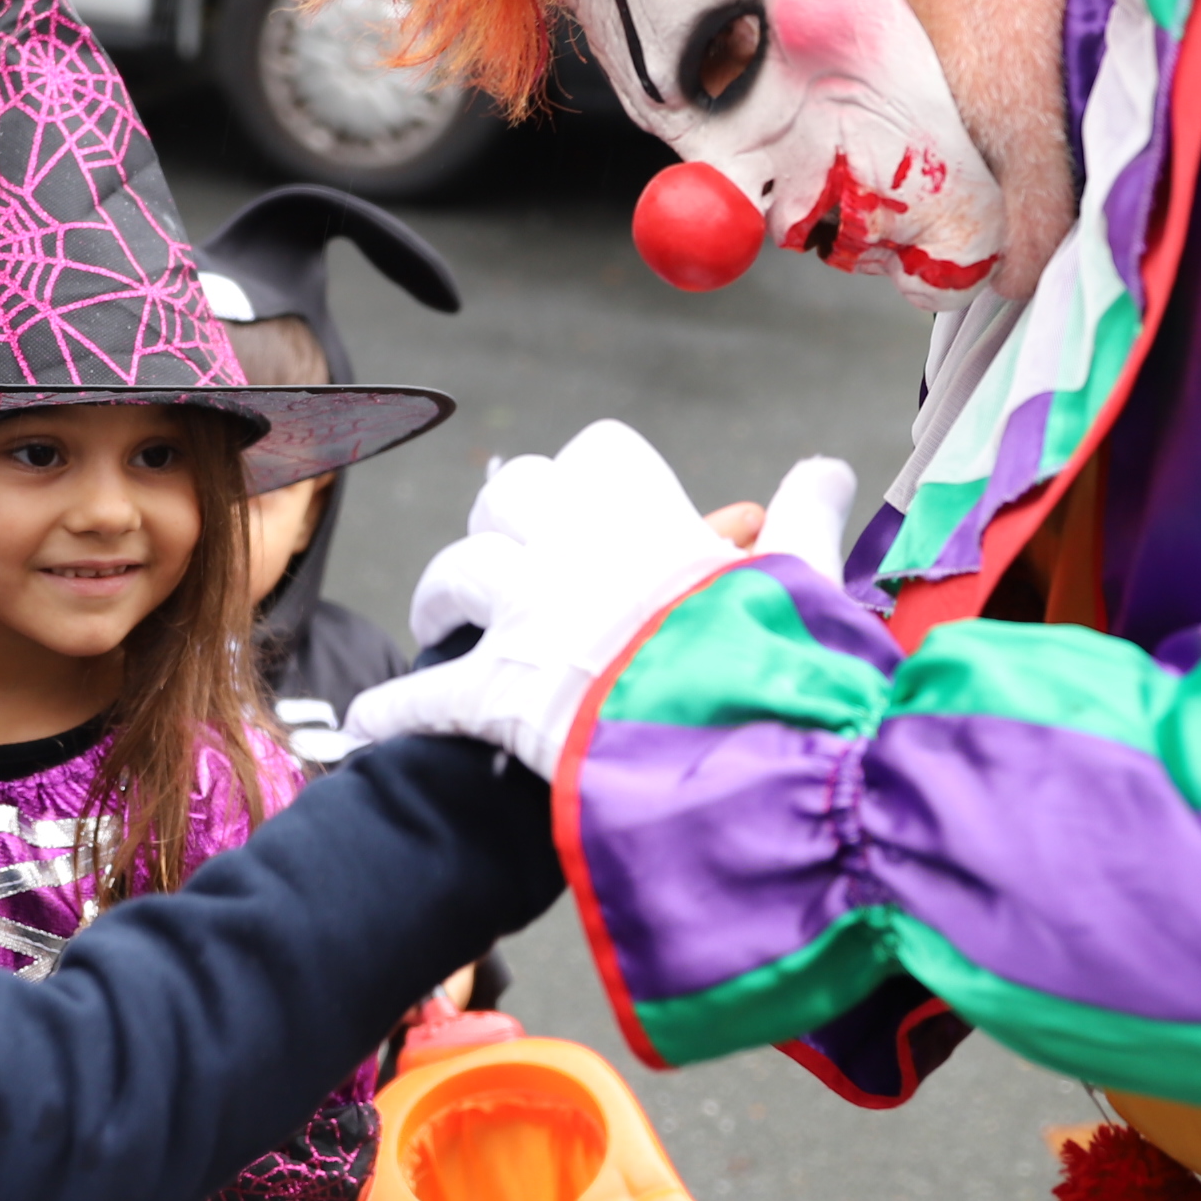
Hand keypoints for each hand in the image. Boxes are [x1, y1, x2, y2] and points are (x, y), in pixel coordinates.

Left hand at [348, 425, 847, 774]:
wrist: (726, 745)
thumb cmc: (771, 659)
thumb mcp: (799, 578)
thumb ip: (804, 519)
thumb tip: (831, 469)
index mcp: (644, 515)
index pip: (602, 455)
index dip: (596, 475)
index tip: (598, 500)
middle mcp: (572, 546)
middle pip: (510, 495)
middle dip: (504, 521)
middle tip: (507, 557)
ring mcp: (525, 615)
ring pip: (455, 572)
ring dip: (439, 597)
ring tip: (435, 621)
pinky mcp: (492, 689)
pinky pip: (422, 691)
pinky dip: (393, 708)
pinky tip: (370, 723)